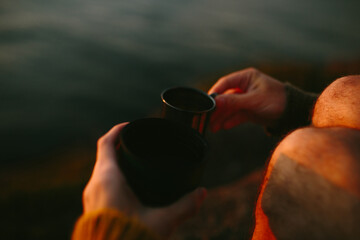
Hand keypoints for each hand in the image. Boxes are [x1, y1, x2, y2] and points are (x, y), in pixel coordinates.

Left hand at [82, 123, 206, 237]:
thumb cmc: (129, 239)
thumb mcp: (161, 222)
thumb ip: (184, 206)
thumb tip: (202, 193)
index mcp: (107, 179)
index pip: (106, 143)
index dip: (117, 130)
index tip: (130, 125)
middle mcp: (94, 185)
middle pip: (104, 155)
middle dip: (120, 146)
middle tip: (139, 143)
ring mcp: (90, 198)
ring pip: (101, 171)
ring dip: (116, 162)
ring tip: (135, 161)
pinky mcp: (92, 210)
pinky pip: (100, 184)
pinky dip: (113, 177)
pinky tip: (128, 185)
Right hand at [208, 68, 285, 131]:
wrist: (293, 113)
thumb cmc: (277, 100)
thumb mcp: (254, 100)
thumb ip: (234, 101)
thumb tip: (215, 101)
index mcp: (246, 78)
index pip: (225, 83)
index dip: (215, 93)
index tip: (206, 103)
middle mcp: (244, 87)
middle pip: (225, 97)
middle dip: (217, 109)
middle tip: (207, 119)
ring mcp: (246, 99)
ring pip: (229, 108)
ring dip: (221, 117)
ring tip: (213, 127)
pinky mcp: (249, 110)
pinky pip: (236, 115)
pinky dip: (230, 121)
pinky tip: (224, 127)